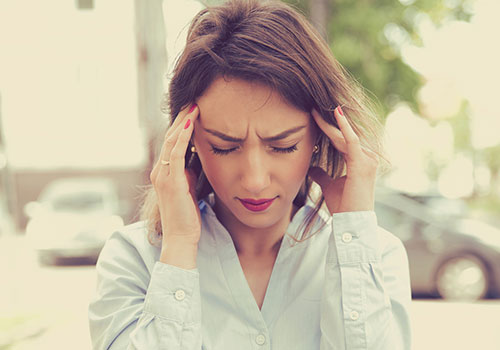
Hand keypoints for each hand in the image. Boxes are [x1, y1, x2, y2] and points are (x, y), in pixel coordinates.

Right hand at [149, 104, 200, 246]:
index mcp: (164, 172)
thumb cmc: (188, 216)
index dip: (182, 124)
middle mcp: (159, 170)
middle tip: (194, 99)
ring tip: (194, 104)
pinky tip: (192, 121)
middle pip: (170, 136)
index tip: (194, 109)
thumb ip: (190, 173)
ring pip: (172, 140)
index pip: (172, 142)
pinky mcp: (170, 181)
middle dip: (182, 117)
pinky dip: (183, 135)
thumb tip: (198, 158)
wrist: (181, 238)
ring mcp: (163, 175)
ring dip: (183, 120)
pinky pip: (176, 152)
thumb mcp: (190, 189)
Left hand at [308, 106, 378, 213]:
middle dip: (328, 122)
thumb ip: (322, 175)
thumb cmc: (343, 206)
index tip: (313, 116)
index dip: (328, 128)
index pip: (341, 140)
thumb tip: (311, 167)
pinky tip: (336, 114)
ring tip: (317, 109)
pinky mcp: (362, 163)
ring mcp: (367, 159)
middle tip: (312, 107)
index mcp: (359, 161)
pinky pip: (352, 140)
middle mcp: (367, 157)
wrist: (352, 222)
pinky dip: (344, 127)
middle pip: (344, 135)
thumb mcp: (329, 186)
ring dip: (332, 122)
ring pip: (345, 136)